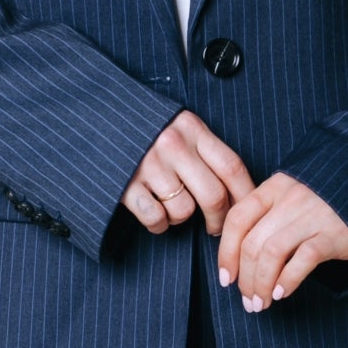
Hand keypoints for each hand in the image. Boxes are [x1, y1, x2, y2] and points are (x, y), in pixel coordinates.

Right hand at [122, 109, 256, 236]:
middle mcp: (172, 144)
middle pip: (213, 195)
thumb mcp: (180, 127)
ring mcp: (148, 164)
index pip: (231, 166)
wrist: (99, 119)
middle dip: (219, 220)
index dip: (246, 195)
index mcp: (191, 128)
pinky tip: (153, 210)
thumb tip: (240, 192)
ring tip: (169, 204)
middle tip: (214, 228)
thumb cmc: (148, 129)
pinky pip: (156, 219)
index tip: (249, 212)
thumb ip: (205, 149)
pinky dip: (158, 224)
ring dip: (180, 218)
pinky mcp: (126, 184)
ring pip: (184, 211)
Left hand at [217, 171, 347, 310]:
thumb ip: (269, 216)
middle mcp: (291, 197)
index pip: (237, 218)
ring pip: (272, 254)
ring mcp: (314, 213)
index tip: (226, 278)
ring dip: (261, 284)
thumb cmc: (328, 204)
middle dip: (245, 278)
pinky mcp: (335, 233)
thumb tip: (238, 259)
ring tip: (262, 303)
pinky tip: (282, 293)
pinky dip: (287, 280)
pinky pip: (302, 260)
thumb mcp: (295, 199)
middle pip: (252, 242)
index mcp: (276, 186)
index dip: (226, 252)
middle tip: (248, 300)